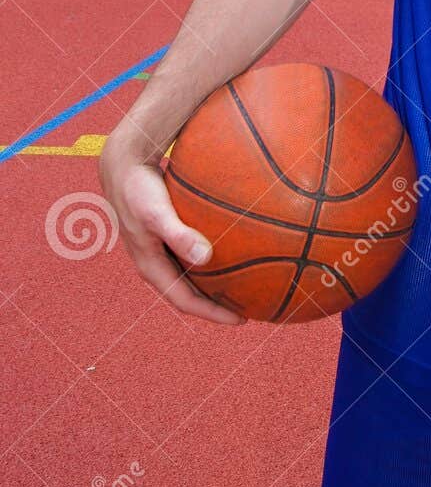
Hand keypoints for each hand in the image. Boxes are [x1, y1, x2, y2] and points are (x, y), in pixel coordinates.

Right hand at [99, 134, 244, 325]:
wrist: (123, 166)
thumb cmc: (139, 191)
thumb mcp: (157, 214)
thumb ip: (179, 236)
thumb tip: (206, 258)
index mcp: (152, 268)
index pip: (186, 302)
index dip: (213, 314)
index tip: (242, 320)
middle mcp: (157, 264)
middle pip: (190, 294)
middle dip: (218, 305)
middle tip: (251, 308)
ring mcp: (161, 251)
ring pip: (192, 276)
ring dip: (216, 284)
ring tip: (247, 285)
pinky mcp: (168, 235)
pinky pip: (194, 254)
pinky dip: (214, 259)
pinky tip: (236, 248)